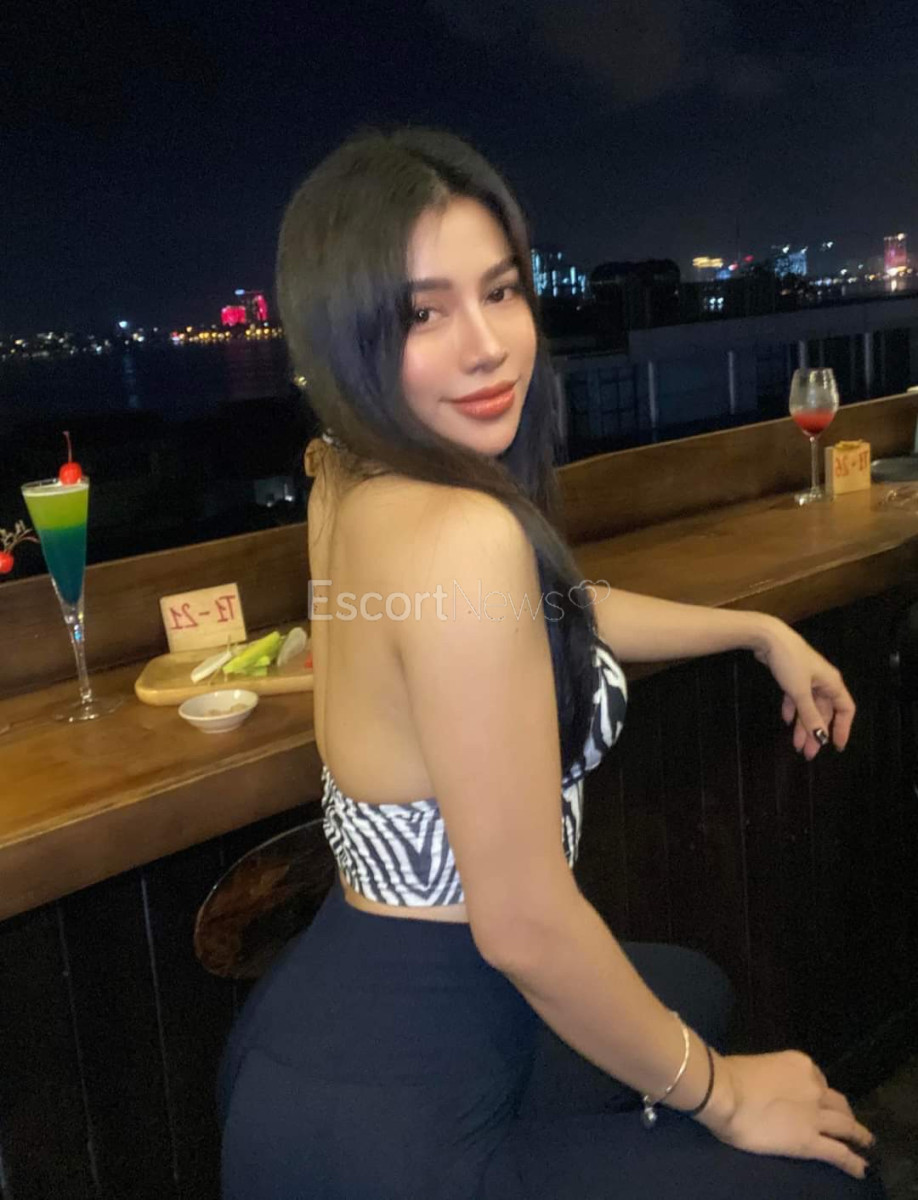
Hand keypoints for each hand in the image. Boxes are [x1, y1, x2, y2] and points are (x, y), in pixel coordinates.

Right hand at [700, 1050, 873, 1179]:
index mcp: (799, 1064)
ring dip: (859, 1135)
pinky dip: (853, 1162)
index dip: (819, 1092)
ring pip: (846, 1127)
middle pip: (838, 1102)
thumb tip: (763, 1088)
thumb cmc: (730, 1075)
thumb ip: (771, 1077)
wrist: (724, 1090)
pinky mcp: (810, 1141)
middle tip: (848, 1123)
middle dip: (845, 1113)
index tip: (817, 1100)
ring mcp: (815, 1115)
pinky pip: (839, 1153)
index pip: (818, 1080)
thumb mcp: (757, 1066)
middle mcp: (814, 1087)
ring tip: (866, 1143)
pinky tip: (861, 1169)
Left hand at [752, 618, 855, 759]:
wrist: (768, 638)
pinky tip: (787, 720)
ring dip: (803, 725)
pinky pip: (796, 697)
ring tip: (796, 745)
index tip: (836, 746)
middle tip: (808, 753)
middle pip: (824, 712)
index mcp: (832, 683)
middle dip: (816, 733)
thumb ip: (810, 715)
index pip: (845, 709)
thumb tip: (821, 737)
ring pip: (808, 707)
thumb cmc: (789, 663)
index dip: (843, 728)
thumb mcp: (800, 692)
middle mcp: (823, 682)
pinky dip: (792, 709)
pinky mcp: (792, 676)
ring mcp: (807, 679)